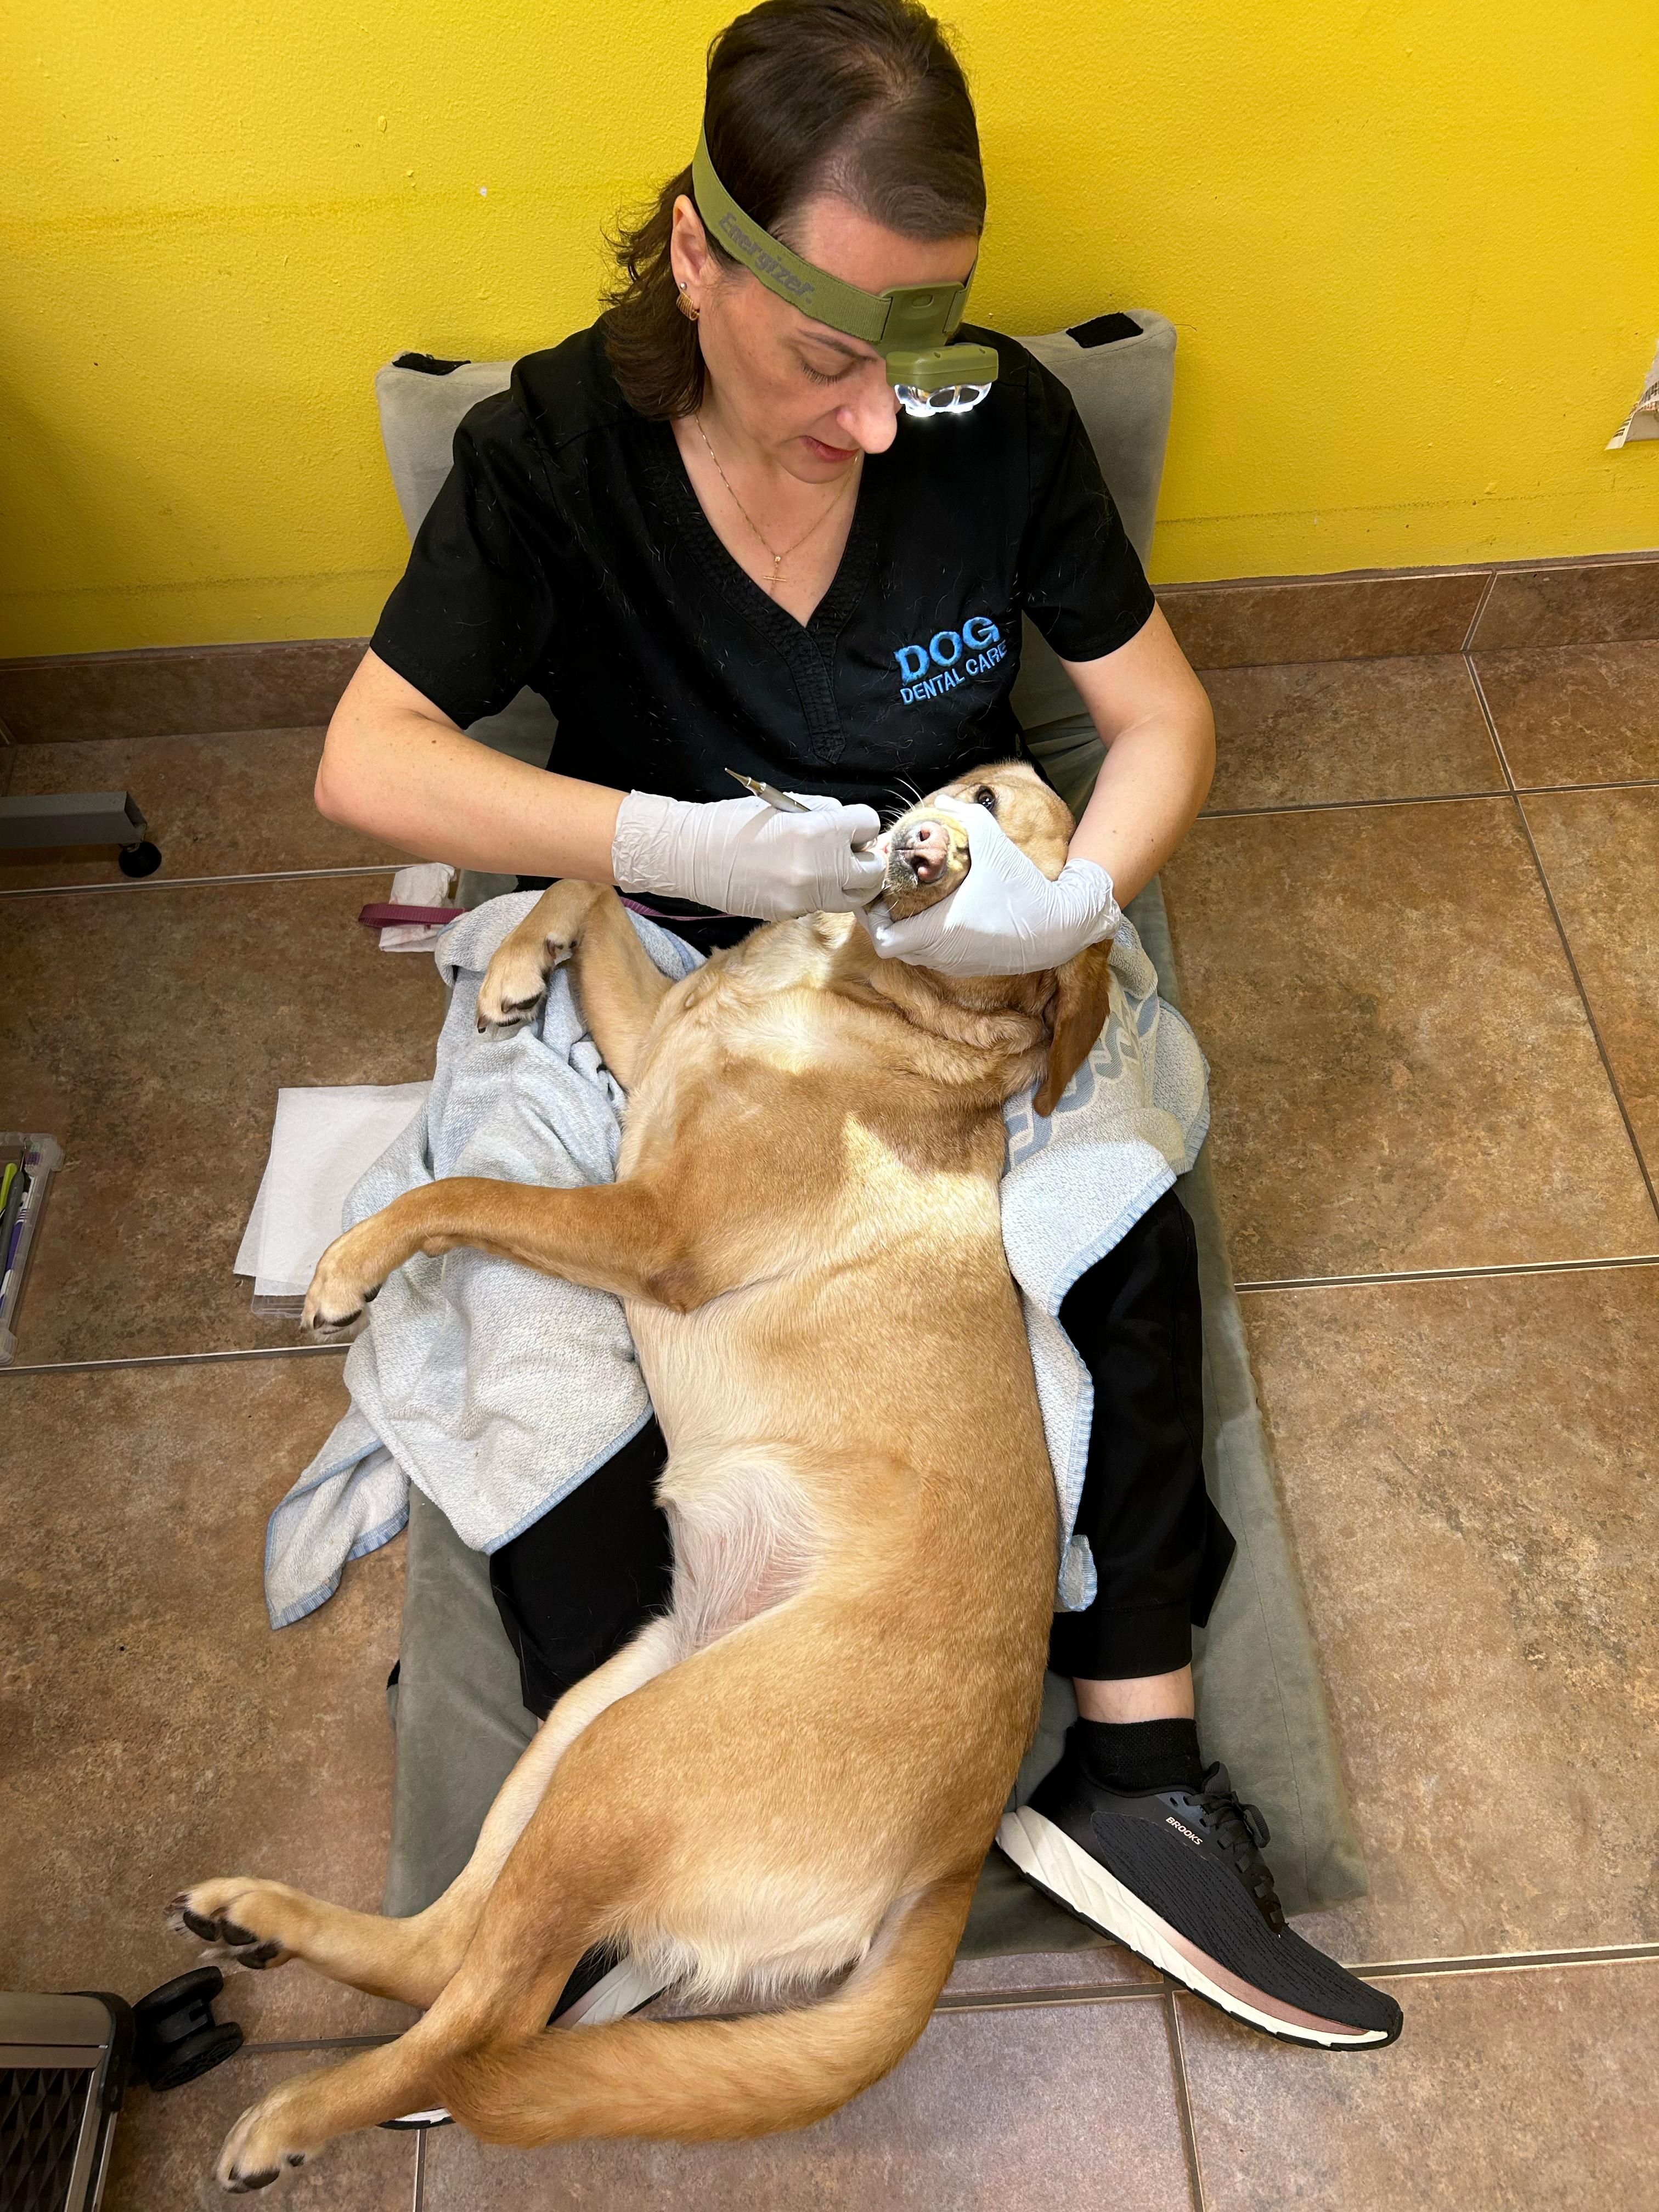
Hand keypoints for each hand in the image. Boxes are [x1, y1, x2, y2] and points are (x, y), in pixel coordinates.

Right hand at [612, 790, 884, 919]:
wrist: (692, 853)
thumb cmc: (734, 820)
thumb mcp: (785, 803)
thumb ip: (824, 814)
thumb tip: (850, 827)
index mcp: (819, 829)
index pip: (869, 826)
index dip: (859, 825)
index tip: (849, 828)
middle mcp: (820, 866)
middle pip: (873, 871)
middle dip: (864, 860)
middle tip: (846, 854)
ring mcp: (806, 895)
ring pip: (855, 897)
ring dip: (849, 883)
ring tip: (829, 871)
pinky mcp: (792, 912)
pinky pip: (823, 904)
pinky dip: (819, 894)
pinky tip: (797, 880)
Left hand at [862, 797, 1119, 974]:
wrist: (1061, 927)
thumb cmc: (1025, 889)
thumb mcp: (995, 845)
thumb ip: (967, 818)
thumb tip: (942, 799)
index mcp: (940, 930)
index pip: (883, 938)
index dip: (870, 918)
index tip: (874, 894)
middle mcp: (942, 954)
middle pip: (892, 946)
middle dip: (883, 921)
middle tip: (885, 894)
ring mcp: (955, 964)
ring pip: (912, 954)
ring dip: (904, 931)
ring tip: (906, 902)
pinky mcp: (969, 967)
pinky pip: (934, 957)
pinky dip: (925, 940)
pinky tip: (934, 914)